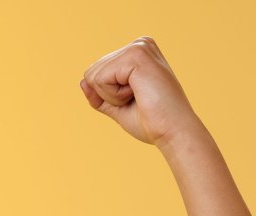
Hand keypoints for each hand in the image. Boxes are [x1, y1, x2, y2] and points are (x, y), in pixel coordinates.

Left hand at [78, 37, 202, 148]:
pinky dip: (114, 96)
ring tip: (139, 97)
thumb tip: (82, 81)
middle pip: (92, 72)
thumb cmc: (151, 122)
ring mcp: (138, 47)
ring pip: (93, 76)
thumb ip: (99, 94)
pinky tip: (137, 95)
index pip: (97, 72)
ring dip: (112, 96)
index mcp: (137, 53)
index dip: (107, 96)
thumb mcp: (118, 106)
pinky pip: (100, 79)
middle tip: (137, 100)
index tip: (135, 100)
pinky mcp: (136, 55)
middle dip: (108, 96)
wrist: (173, 131)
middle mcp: (139, 44)